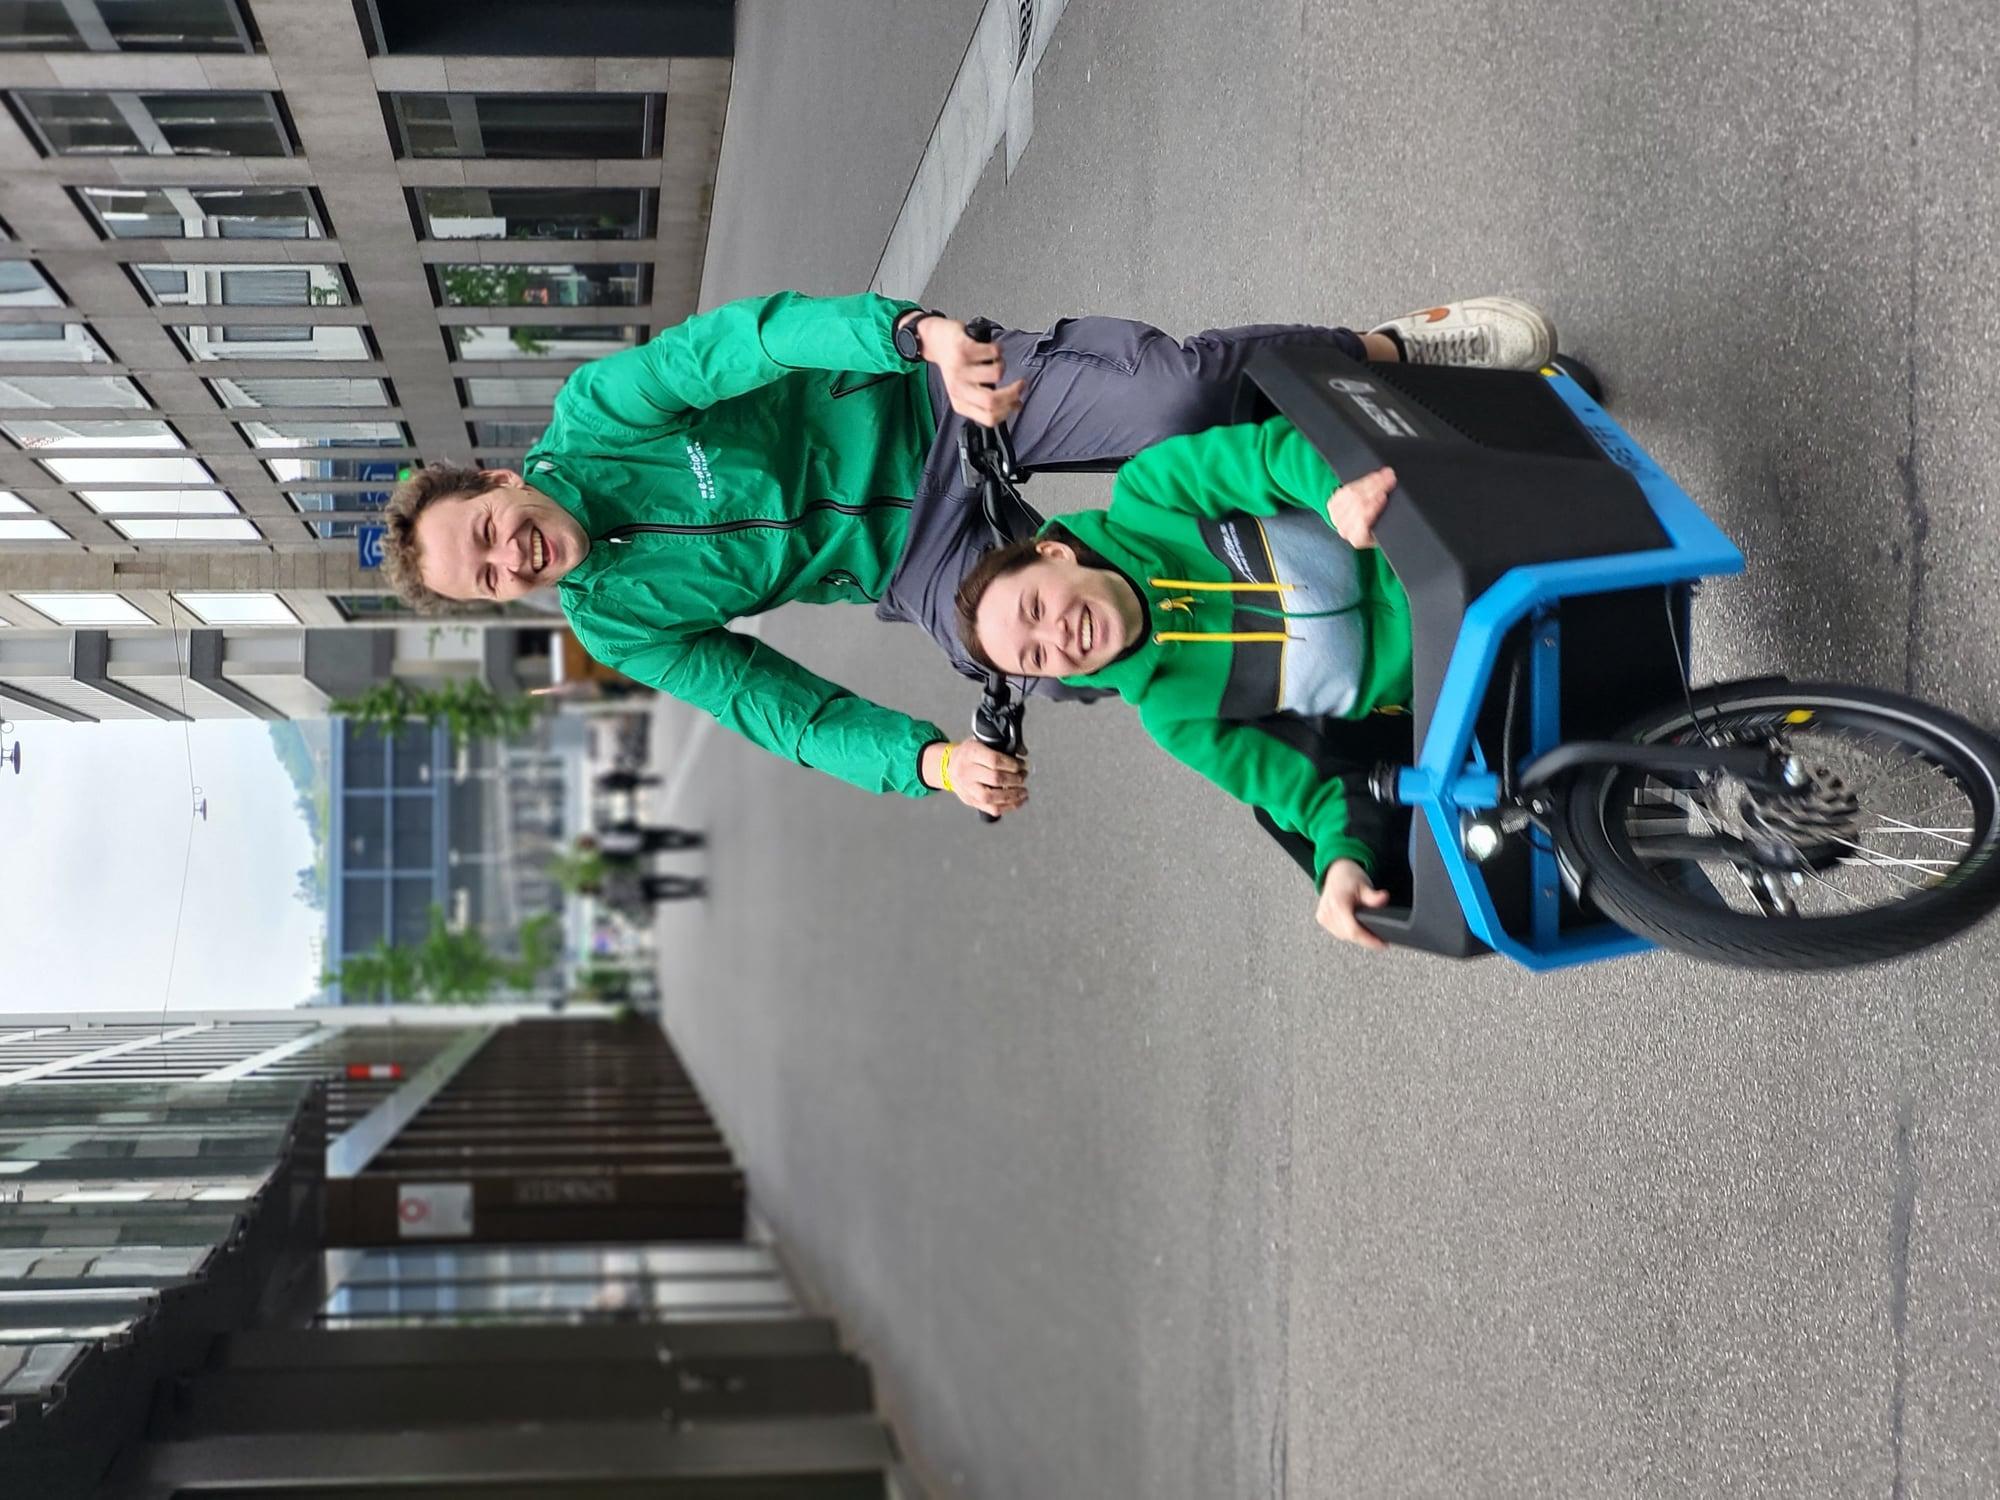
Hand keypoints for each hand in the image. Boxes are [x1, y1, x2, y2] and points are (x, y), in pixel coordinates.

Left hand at [912, 315, 1026, 425]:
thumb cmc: (954, 363)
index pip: (989, 418)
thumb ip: (985, 400)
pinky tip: (989, 348)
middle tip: (1020, 384)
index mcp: (960, 402)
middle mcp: (958, 388)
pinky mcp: (964, 349)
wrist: (935, 339)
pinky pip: (994, 352)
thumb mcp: (965, 389)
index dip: (1008, 411)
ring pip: (997, 373)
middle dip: (1013, 392)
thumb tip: (1015, 405)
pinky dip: (997, 348)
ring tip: (994, 360)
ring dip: (1002, 364)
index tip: (1017, 402)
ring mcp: (960, 369)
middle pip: (992, 401)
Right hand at [924, 737, 1027, 816]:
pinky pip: (991, 809)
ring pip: (992, 797)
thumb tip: (1023, 752)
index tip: (1021, 764)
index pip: (994, 760)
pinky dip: (1008, 807)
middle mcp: (967, 771)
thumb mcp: (981, 741)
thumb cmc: (968, 753)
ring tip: (1023, 792)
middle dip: (1015, 779)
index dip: (1012, 764)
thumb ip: (1002, 745)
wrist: (948, 765)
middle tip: (1023, 776)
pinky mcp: (971, 801)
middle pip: (995, 779)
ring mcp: (968, 788)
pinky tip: (1018, 802)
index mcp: (970, 753)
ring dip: (1013, 796)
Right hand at [1315, 858, 1389, 950]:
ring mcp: (1323, 917)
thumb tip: (1383, 898)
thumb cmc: (1349, 877)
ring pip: (1344, 936)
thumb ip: (1373, 896)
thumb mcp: (1364, 884)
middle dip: (1366, 938)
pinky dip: (1348, 931)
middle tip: (1379, 936)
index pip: (1354, 931)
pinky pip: (1338, 932)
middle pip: (1350, 935)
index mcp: (1337, 904)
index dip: (1369, 940)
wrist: (1336, 871)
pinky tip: (1354, 924)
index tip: (1382, 944)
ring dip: (1357, 935)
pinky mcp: (1322, 919)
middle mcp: (1327, 912)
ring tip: (1367, 927)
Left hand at [1327, 466, 1396, 548]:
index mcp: (1359, 539)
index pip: (1364, 523)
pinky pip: (1345, 490)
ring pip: (1352, 496)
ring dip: (1369, 482)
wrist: (1355, 527)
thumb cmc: (1373, 527)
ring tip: (1382, 475)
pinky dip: (1359, 482)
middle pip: (1359, 505)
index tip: (1383, 496)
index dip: (1374, 507)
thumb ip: (1386, 521)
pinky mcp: (1332, 505)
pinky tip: (1370, 478)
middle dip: (1376, 488)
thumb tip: (1396, 504)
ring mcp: (1336, 518)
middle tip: (1389, 478)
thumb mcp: (1382, 530)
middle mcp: (1346, 530)